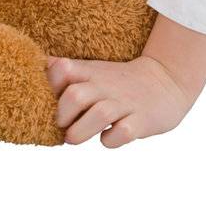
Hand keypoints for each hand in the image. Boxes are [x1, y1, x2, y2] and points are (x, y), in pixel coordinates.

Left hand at [47, 55, 201, 147]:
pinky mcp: (142, 120)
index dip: (49, 85)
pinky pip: (124, 132)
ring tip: (74, 138)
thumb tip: (39, 65)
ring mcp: (124, 103)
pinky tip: (108, 137)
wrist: (166, 80)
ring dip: (80, 132)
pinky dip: (111, 139)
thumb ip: (66, 71)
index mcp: (90, 73)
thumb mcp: (92, 70)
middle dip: (61, 117)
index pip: (61, 69)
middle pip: (75, 96)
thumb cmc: (118, 81)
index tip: (48, 100)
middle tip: (61, 127)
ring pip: (99, 114)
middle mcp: (105, 86)